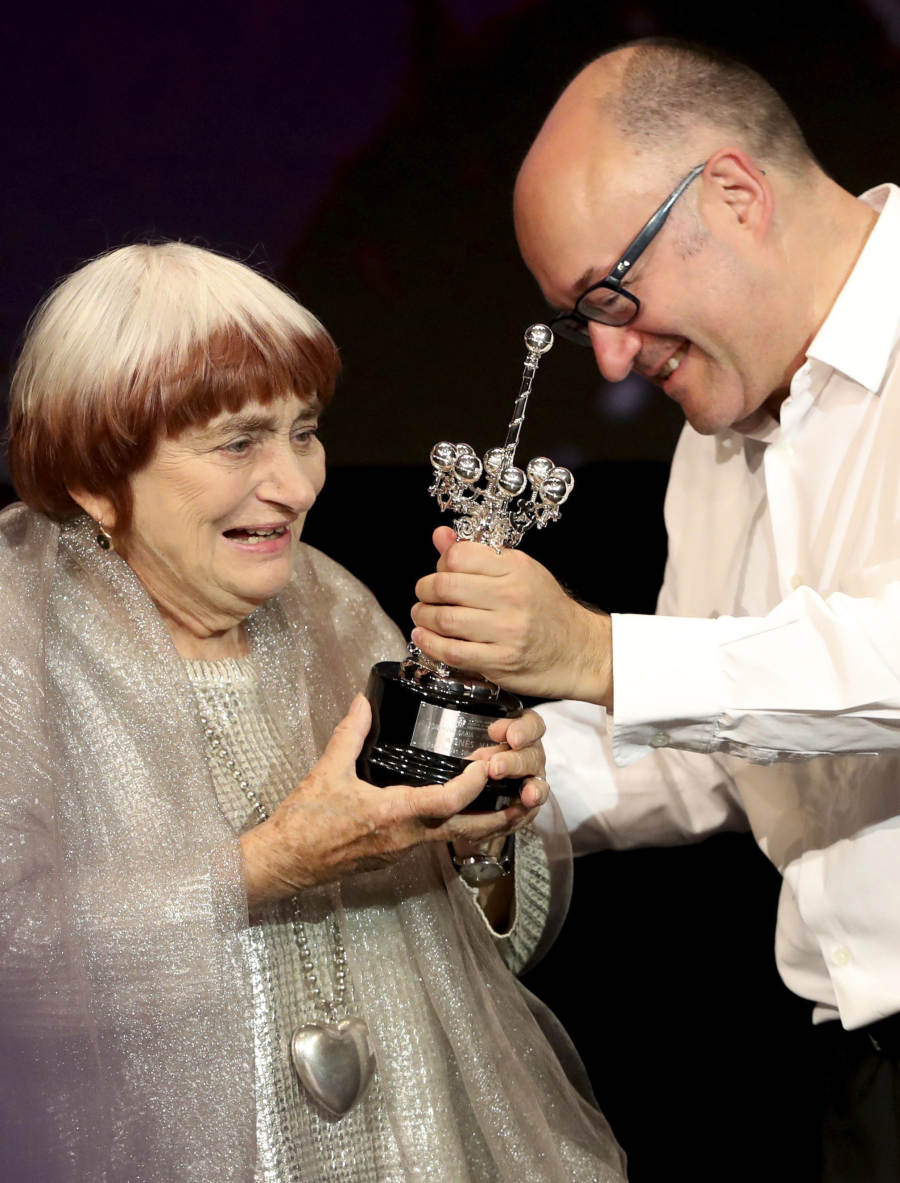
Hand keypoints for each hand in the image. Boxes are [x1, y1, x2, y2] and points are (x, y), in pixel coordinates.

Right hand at [239, 695, 541, 909]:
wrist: (286, 862)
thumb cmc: (304, 821)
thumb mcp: (326, 771)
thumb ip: (350, 733)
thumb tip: (363, 699)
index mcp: (393, 815)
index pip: (448, 800)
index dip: (474, 781)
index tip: (488, 760)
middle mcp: (407, 837)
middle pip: (470, 829)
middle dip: (505, 814)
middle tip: (531, 792)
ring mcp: (405, 850)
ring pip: (460, 838)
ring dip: (491, 821)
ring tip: (516, 802)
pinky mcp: (399, 854)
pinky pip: (442, 840)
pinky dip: (465, 825)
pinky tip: (473, 810)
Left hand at [411, 527, 612, 704]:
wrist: (580, 649)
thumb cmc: (547, 610)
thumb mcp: (520, 571)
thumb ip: (477, 554)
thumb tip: (440, 536)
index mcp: (515, 568)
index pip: (459, 556)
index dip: (440, 564)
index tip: (439, 573)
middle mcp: (512, 596)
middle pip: (446, 587)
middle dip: (424, 591)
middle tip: (424, 596)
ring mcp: (507, 631)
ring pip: (445, 621)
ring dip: (424, 618)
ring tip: (423, 616)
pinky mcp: (501, 661)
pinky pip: (453, 652)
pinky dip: (430, 644)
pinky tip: (425, 638)